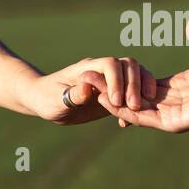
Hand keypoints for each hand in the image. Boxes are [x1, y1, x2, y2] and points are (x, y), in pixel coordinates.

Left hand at [26, 55, 156, 125]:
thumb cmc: (46, 98)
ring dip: (142, 90)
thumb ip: (72, 94)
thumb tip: (87, 88)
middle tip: (135, 107)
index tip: (116, 102)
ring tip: (140, 112)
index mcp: (88, 68)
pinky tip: (127, 123)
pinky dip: (138, 103)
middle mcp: (101, 70)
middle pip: (128, 65)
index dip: (117, 80)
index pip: (110, 64)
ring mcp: (110, 80)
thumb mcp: (56, 100)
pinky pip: (133, 92)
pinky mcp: (114, 93)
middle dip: (135, 85)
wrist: (46, 100)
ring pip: (136, 75)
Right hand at [101, 16, 188, 132]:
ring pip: (139, 111)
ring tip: (92, 92)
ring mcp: (177, 113)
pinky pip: (147, 118)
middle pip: (139, 99)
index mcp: (183, 84)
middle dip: (116, 93)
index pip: (149, 86)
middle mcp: (178, 100)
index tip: (109, 73)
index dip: (128, 81)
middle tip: (91, 83)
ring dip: (116, 103)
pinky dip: (128, 113)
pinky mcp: (178, 121)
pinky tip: (109, 102)